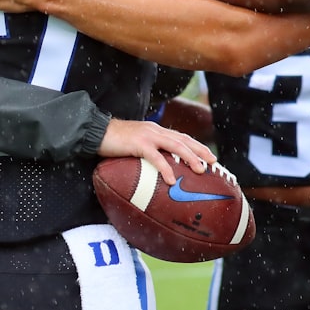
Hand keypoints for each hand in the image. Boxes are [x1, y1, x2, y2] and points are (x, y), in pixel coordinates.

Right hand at [98, 119, 217, 184]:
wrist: (96, 131)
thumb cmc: (113, 140)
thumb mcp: (134, 143)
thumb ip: (146, 150)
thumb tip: (155, 165)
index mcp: (155, 130)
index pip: (181, 137)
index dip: (196, 146)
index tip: (209, 156)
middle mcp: (155, 130)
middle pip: (183, 140)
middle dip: (200, 151)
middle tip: (213, 162)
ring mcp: (148, 136)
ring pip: (176, 146)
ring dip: (190, 158)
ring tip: (200, 170)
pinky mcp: (139, 144)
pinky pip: (156, 157)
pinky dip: (166, 168)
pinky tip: (172, 179)